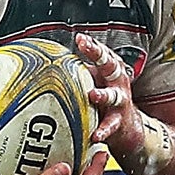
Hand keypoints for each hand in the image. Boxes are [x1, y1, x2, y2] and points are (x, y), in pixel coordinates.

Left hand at [73, 33, 139, 153]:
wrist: (127, 127)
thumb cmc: (104, 100)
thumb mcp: (93, 82)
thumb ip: (77, 73)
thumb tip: (47, 63)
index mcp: (110, 72)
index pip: (103, 54)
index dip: (93, 45)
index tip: (80, 38)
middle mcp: (117, 83)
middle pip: (111, 66)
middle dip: (101, 56)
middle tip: (88, 49)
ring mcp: (120, 102)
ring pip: (113, 96)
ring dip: (103, 95)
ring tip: (93, 95)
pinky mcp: (118, 122)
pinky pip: (109, 126)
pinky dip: (102, 131)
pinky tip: (95, 136)